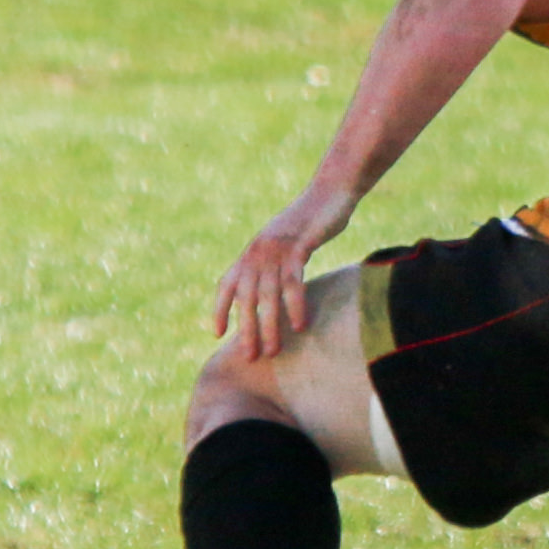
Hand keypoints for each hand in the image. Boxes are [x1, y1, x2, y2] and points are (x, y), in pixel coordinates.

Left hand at [213, 182, 360, 359]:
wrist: (330, 191)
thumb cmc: (312, 219)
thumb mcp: (285, 241)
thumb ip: (275, 262)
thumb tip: (272, 286)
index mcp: (251, 252)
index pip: (226, 286)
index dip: (220, 310)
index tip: (217, 334)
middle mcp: (257, 253)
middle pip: (246, 299)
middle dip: (246, 330)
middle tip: (251, 356)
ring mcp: (275, 251)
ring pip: (268, 297)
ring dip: (270, 327)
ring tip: (274, 350)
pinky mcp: (297, 248)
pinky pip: (293, 284)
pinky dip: (295, 307)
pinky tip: (300, 325)